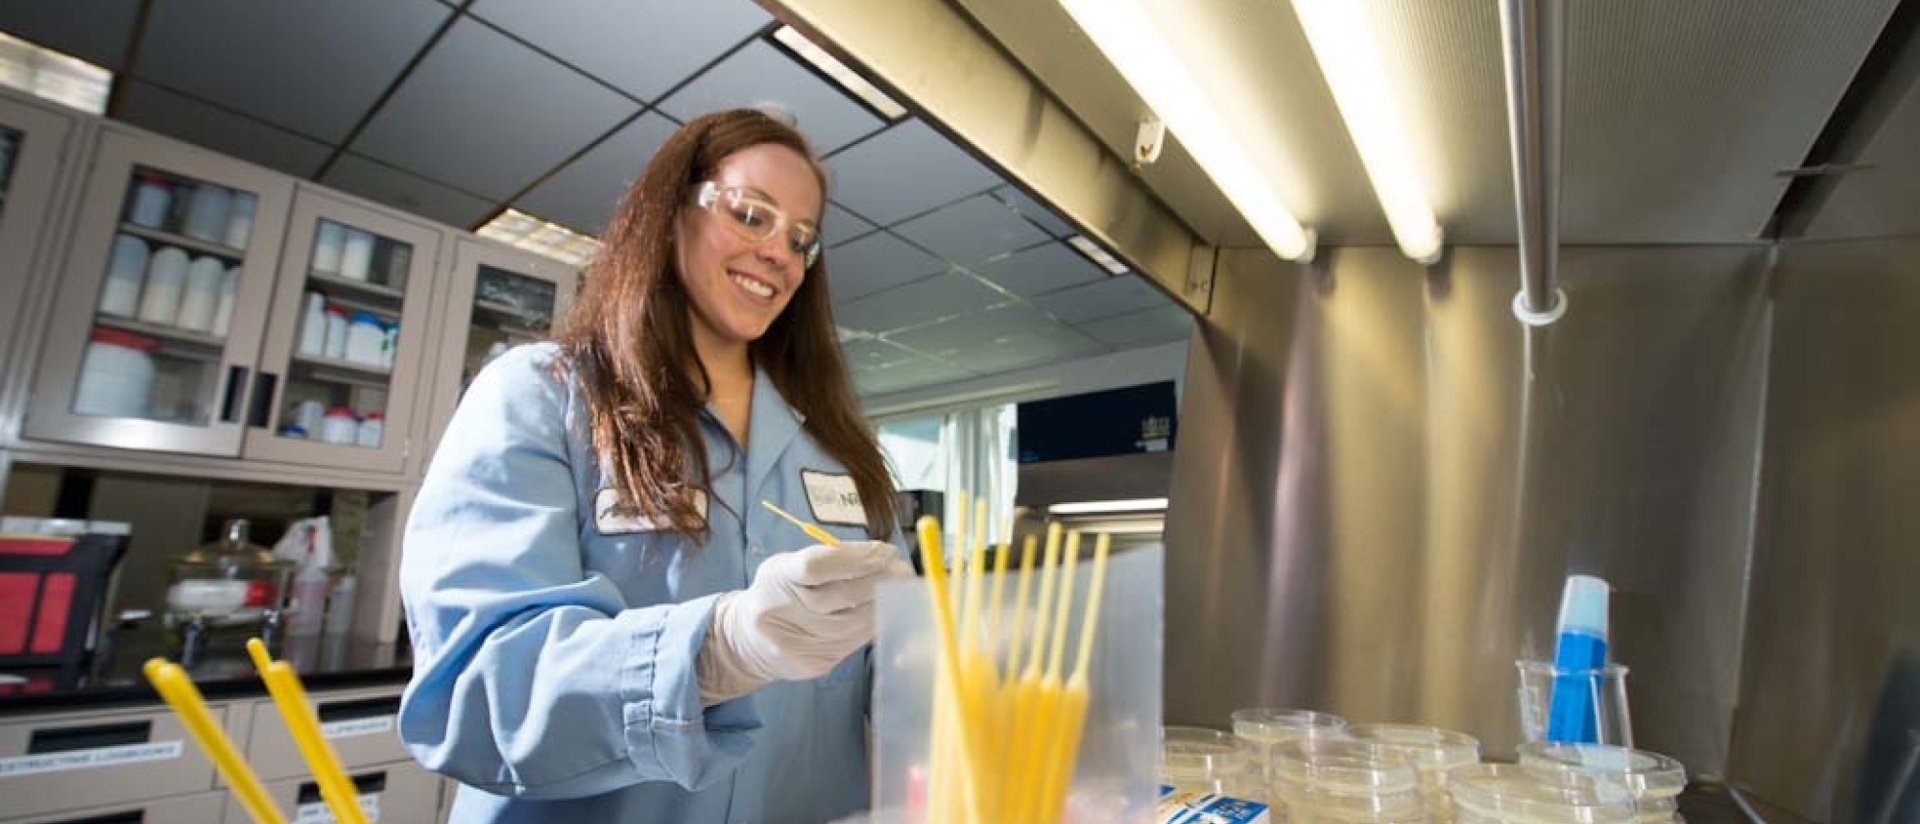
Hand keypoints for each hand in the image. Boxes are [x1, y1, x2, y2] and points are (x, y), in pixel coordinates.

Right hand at [698, 541, 910, 701]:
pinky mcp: (812, 664)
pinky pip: (852, 642)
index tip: (885, 551)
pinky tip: (884, 610)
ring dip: (882, 604)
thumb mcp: (790, 566)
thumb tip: (882, 558)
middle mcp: (781, 612)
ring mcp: (795, 643)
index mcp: (776, 577)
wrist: (748, 641)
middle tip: (902, 569)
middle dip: (879, 580)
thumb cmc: (779, 592)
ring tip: (898, 588)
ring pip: (852, 623)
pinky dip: (872, 624)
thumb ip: (830, 559)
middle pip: (840, 596)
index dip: (857, 558)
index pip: (817, 566)